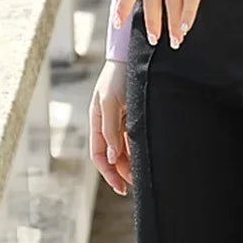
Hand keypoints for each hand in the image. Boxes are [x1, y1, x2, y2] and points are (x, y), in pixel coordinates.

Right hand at [89, 59, 132, 195]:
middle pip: (112, 155)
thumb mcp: (111, 103)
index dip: (108, 173)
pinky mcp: (132, 113)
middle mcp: (107, 122)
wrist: (131, 55)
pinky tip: (146, 156)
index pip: (100, 155)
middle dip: (121, 171)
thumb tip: (112, 157)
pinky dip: (137, 148)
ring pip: (124, 147)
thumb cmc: (117, 77)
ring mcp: (120, 118)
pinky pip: (133, 136)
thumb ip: (110, 130)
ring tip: (143, 175)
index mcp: (97, 121)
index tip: (121, 187)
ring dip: (131, 161)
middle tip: (135, 186)